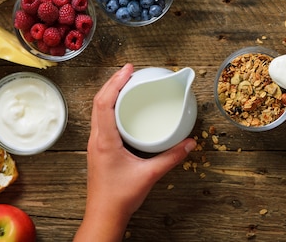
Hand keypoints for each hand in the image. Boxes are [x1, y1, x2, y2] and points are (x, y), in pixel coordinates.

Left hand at [74, 64, 195, 241]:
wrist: (104, 216)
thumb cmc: (120, 197)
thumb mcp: (150, 175)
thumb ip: (171, 158)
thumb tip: (189, 143)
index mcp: (105, 141)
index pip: (104, 103)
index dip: (115, 83)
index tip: (127, 70)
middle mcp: (97, 139)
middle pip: (98, 101)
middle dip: (113, 82)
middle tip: (129, 70)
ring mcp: (96, 144)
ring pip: (97, 110)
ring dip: (109, 93)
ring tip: (125, 83)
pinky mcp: (99, 149)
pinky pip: (101, 120)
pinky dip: (110, 106)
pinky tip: (121, 107)